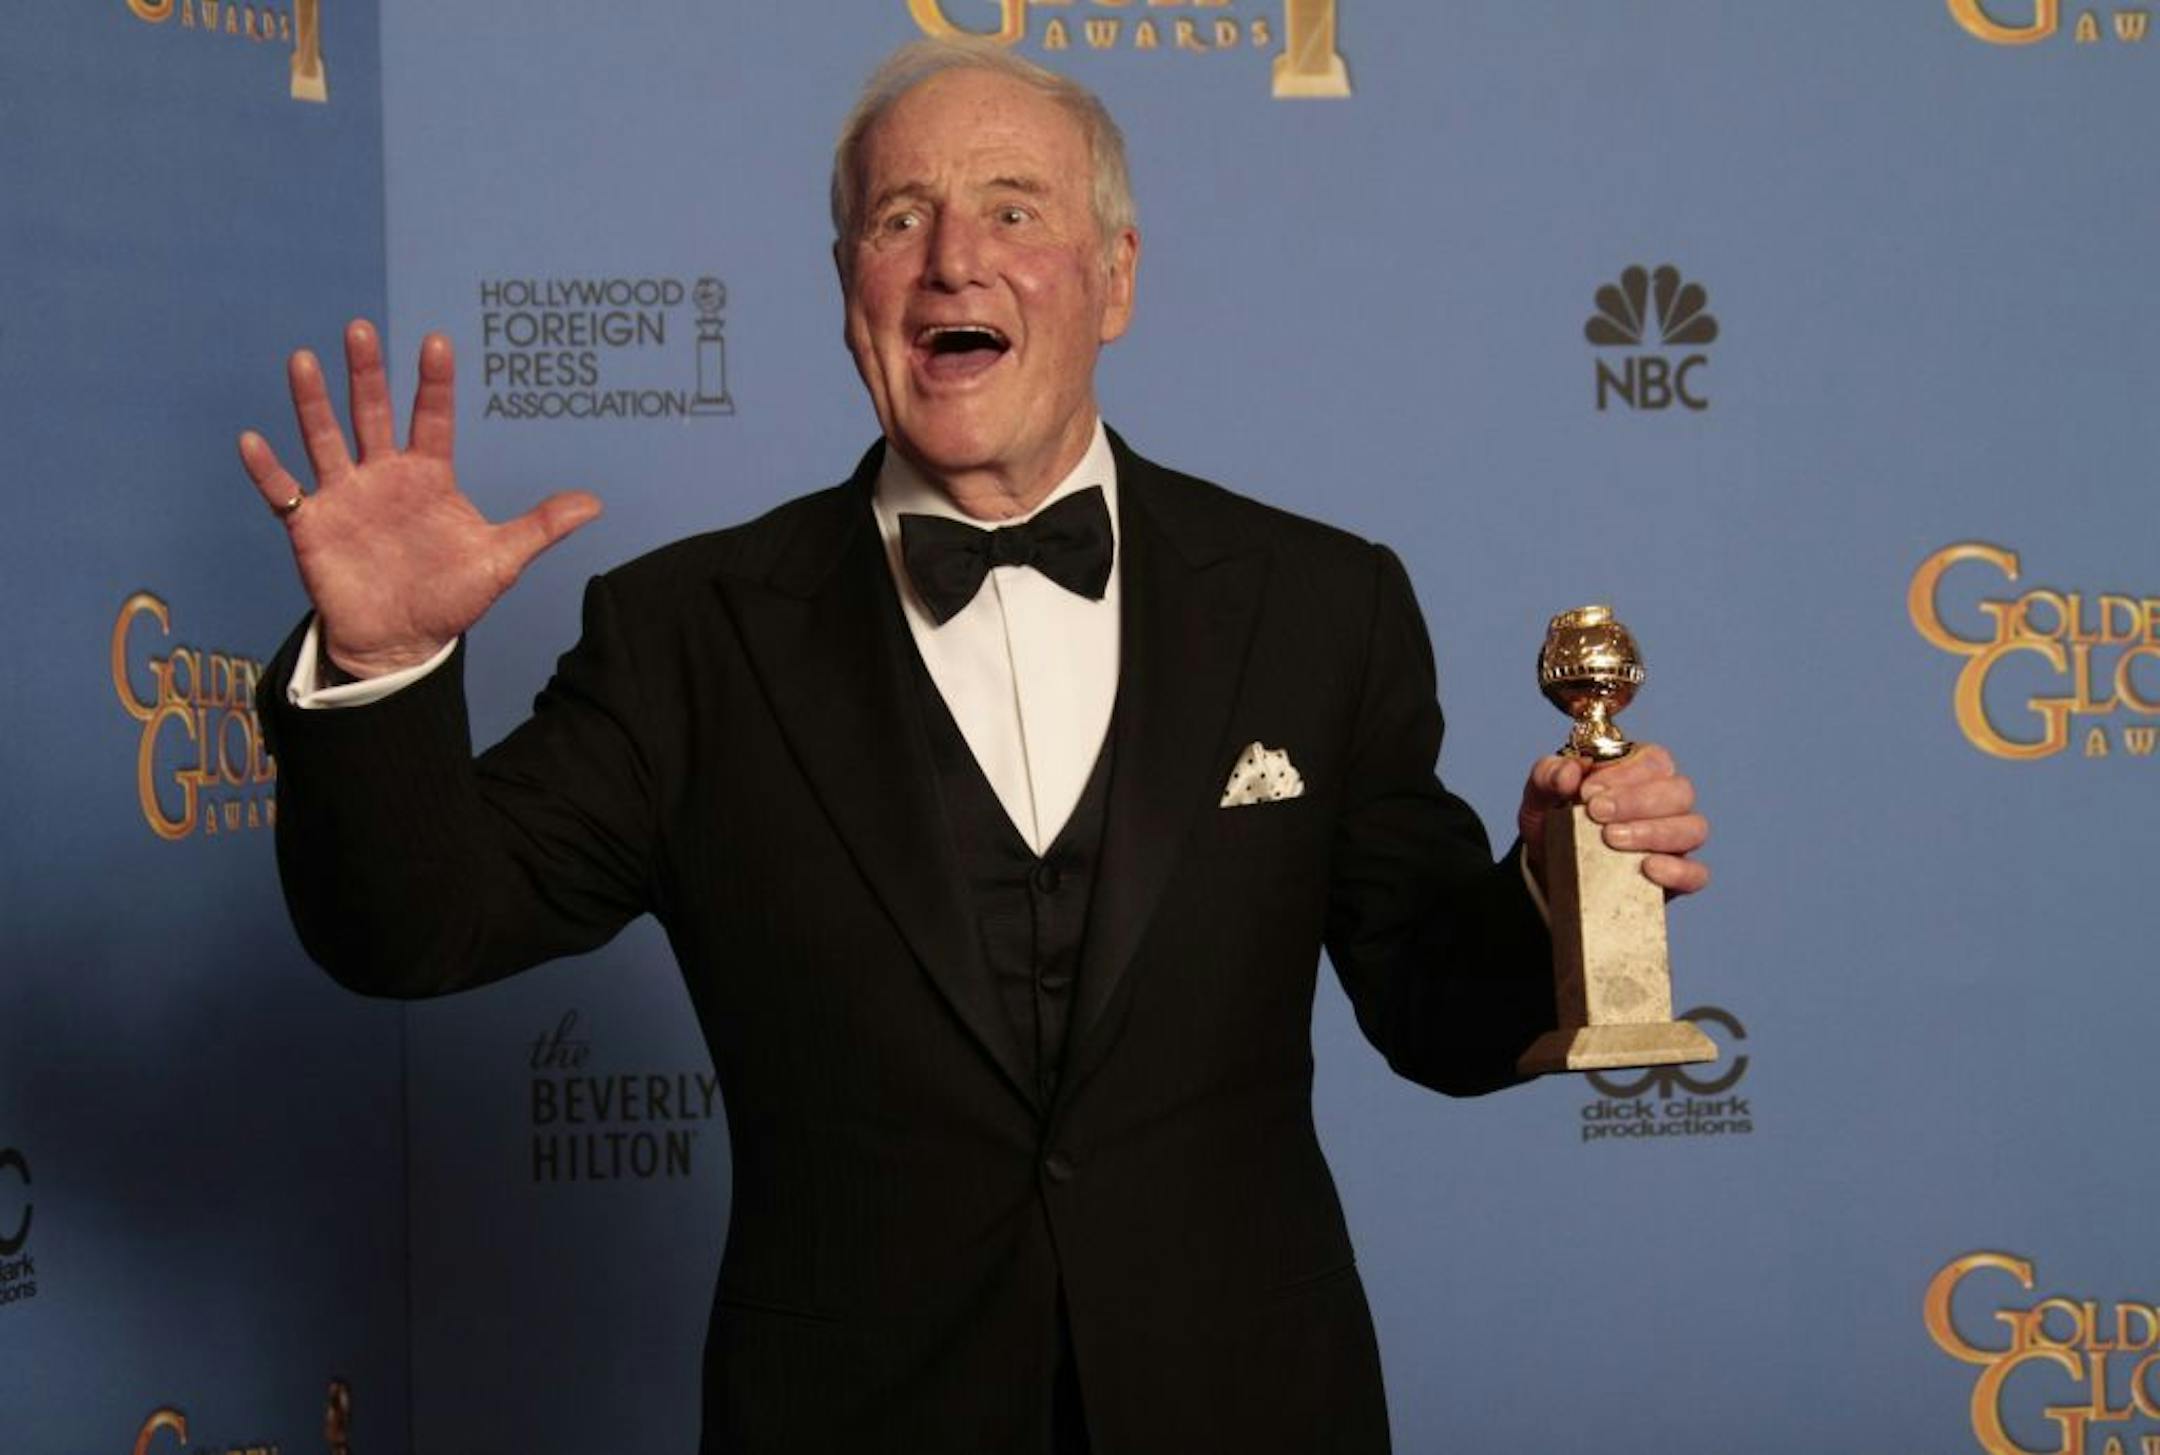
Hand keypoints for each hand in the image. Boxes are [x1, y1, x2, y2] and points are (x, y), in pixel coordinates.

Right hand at [239, 320, 600, 676]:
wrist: (402, 642)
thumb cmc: (450, 596)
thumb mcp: (501, 560)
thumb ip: (540, 526)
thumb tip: (595, 503)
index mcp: (428, 476)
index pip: (432, 418)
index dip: (433, 382)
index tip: (436, 341)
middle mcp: (383, 475)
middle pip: (372, 413)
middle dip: (367, 373)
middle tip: (361, 329)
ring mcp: (344, 496)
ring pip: (324, 438)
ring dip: (312, 402)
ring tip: (304, 360)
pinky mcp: (311, 525)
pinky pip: (282, 492)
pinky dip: (267, 469)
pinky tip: (252, 440)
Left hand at [1518, 743, 1709, 897]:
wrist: (1548, 874)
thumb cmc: (1554, 824)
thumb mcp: (1540, 796)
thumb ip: (1548, 775)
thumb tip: (1569, 771)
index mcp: (1640, 771)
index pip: (1653, 760)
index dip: (1624, 773)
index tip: (1588, 791)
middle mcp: (1667, 803)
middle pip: (1679, 792)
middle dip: (1636, 801)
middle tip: (1597, 814)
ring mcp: (1676, 841)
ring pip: (1693, 828)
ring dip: (1653, 832)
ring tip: (1612, 840)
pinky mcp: (1678, 878)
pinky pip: (1696, 873)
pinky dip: (1678, 870)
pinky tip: (1648, 868)